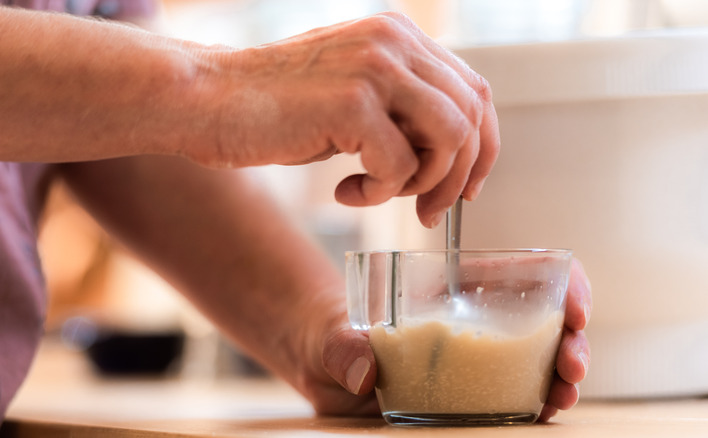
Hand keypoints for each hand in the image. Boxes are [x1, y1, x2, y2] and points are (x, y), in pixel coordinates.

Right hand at [189, 12, 499, 226]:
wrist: (206, 100)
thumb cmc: (273, 107)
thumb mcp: (350, 94)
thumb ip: (400, 107)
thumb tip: (446, 152)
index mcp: (397, 36)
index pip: (474, 90)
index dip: (482, 146)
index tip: (467, 186)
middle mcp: (394, 42)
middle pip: (470, 116)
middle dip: (457, 177)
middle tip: (428, 210)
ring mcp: (375, 68)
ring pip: (450, 139)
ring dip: (424, 184)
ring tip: (382, 195)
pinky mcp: (352, 104)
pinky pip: (400, 166)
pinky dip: (379, 193)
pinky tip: (344, 191)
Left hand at [298, 258, 591, 419]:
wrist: (320, 368)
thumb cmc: (329, 334)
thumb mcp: (332, 336)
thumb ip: (342, 349)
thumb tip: (364, 372)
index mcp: (452, 292)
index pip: (524, 274)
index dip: (562, 285)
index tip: (573, 309)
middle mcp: (471, 323)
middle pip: (542, 322)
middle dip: (571, 342)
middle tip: (572, 367)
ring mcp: (473, 360)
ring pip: (537, 363)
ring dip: (561, 378)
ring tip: (563, 395)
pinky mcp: (467, 395)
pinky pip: (514, 397)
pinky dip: (537, 404)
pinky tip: (543, 413)